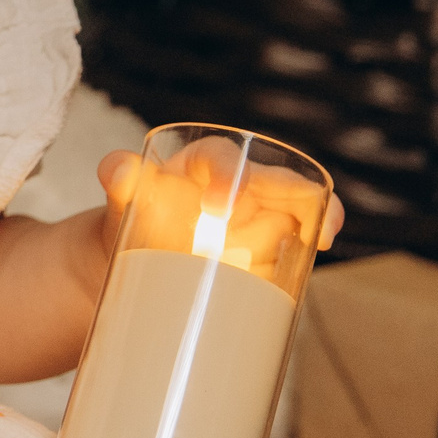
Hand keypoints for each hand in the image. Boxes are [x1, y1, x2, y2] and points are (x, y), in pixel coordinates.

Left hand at [95, 144, 346, 262]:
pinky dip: (305, 261)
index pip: (223, 157)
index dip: (229, 174)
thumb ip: (118, 175)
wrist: (140, 251)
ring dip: (316, 224)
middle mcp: (243, 185)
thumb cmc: (135, 212)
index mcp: (206, 163)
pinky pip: (296, 250)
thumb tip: (119, 169)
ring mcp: (261, 217)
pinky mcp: (268, 250)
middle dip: (302, 198)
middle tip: (309, 227)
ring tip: (320, 243)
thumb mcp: (123, 195)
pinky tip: (307, 279)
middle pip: (283, 183)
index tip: (216, 206)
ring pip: (301, 213)